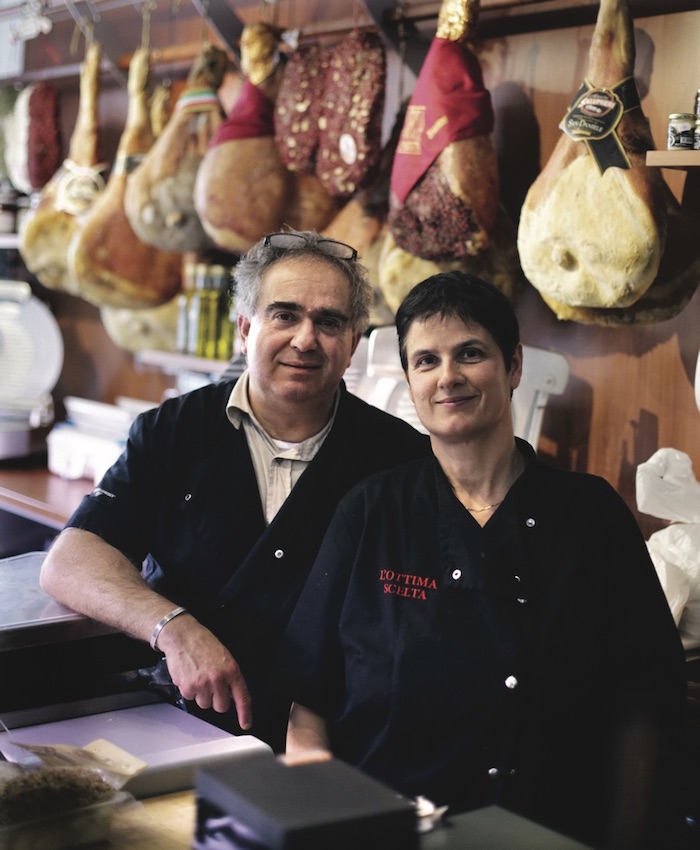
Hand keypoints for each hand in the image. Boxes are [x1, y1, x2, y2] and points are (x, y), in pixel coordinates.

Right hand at [157, 614, 251, 729]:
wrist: (183, 636)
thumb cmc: (204, 644)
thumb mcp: (225, 657)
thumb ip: (230, 676)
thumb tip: (232, 695)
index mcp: (231, 670)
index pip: (242, 696)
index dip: (245, 713)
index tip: (246, 724)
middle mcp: (218, 679)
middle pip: (221, 707)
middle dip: (216, 699)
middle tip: (211, 685)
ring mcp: (202, 685)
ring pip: (205, 704)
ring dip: (202, 695)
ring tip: (199, 676)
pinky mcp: (187, 687)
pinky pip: (191, 698)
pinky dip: (189, 690)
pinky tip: (189, 675)